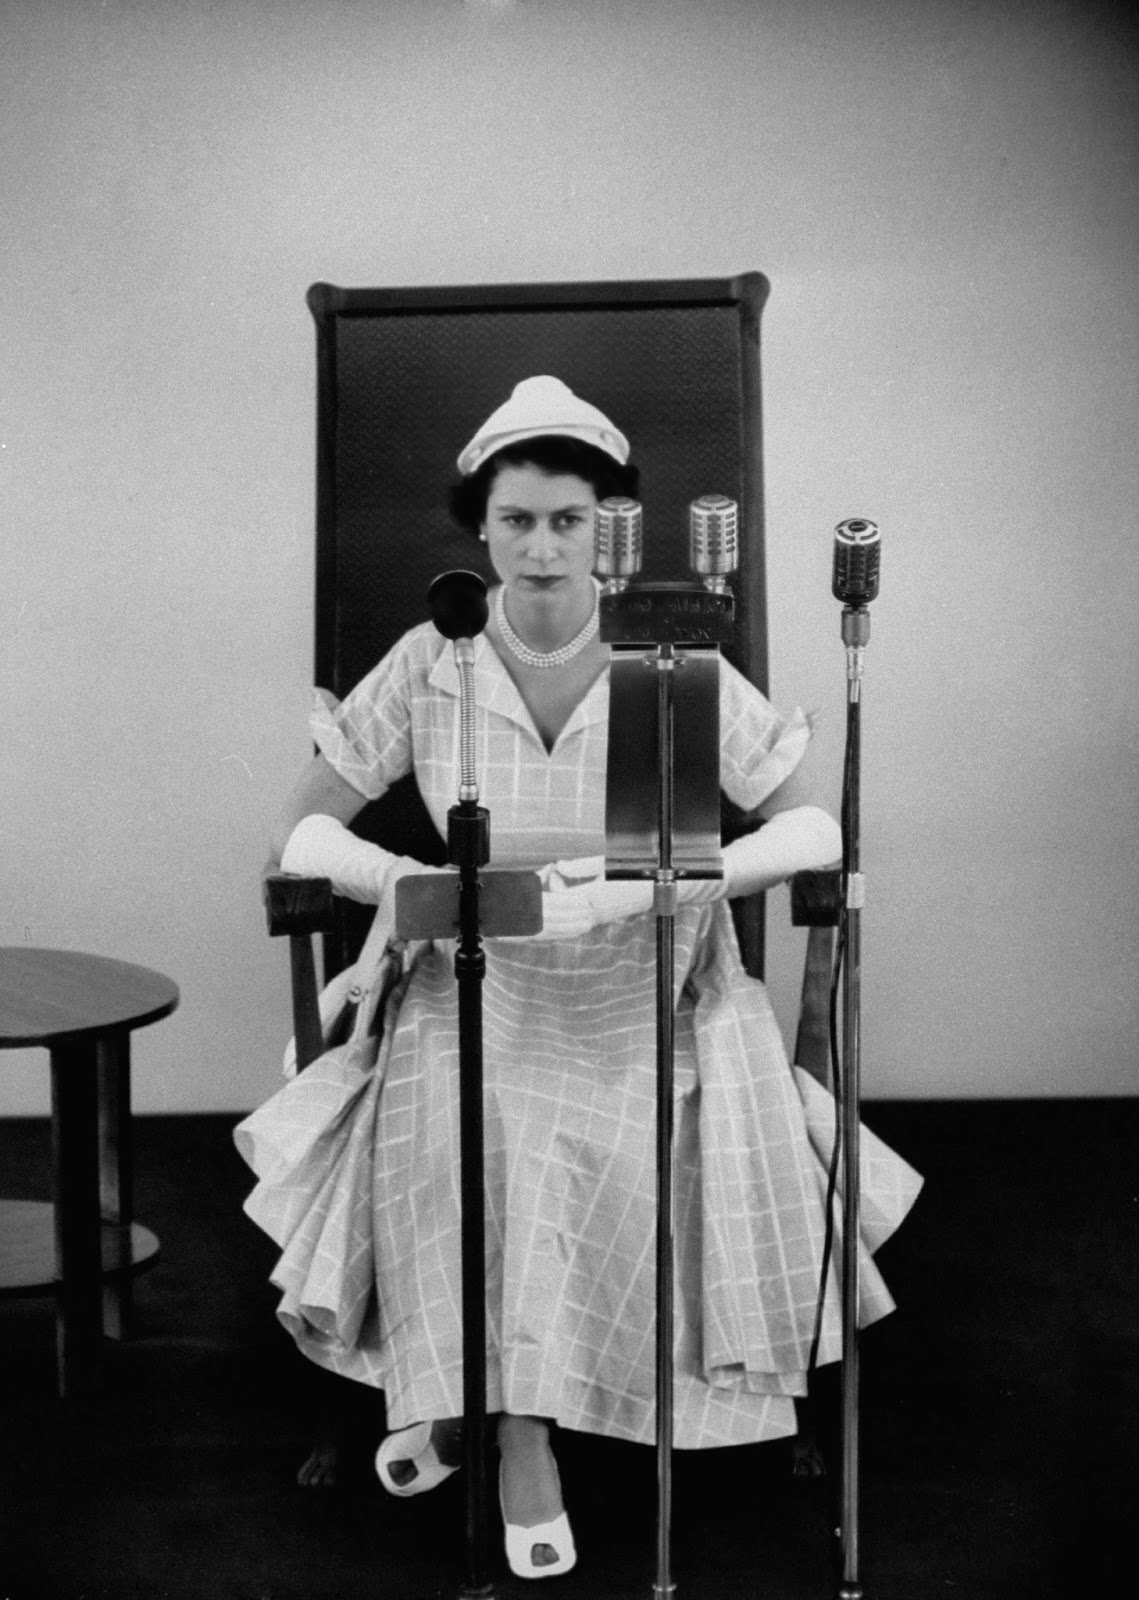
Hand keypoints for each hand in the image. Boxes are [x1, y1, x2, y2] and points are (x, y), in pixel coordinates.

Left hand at [531, 875, 653, 940]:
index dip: (553, 883)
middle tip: (555, 874)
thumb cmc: (631, 872)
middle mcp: (594, 912)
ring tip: (563, 883)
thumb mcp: (604, 864)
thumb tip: (559, 866)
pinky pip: (580, 918)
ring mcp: (599, 918)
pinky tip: (573, 891)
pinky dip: (573, 907)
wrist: (654, 889)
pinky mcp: (602, 920)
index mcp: (593, 897)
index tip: (556, 868)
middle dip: (554, 893)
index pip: (561, 896)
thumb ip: (579, 866)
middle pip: (563, 909)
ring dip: (563, 902)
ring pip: (570, 916)